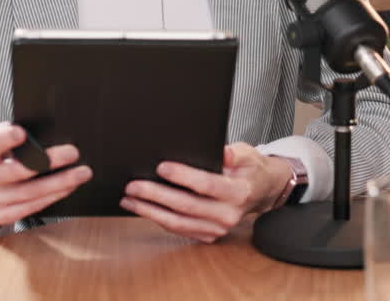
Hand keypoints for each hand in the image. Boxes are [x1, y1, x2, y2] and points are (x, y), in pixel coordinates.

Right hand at [0, 121, 91, 227]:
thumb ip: (11, 135)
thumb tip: (42, 131)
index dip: (4, 139)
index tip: (22, 133)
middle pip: (16, 171)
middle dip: (47, 161)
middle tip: (72, 152)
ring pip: (29, 193)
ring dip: (59, 182)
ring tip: (81, 173)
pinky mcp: (2, 216)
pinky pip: (31, 208)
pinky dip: (53, 196)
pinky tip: (69, 187)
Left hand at [120, 142, 292, 242]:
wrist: (260, 191)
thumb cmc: (249, 169)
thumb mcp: (247, 153)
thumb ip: (235, 153)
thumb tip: (222, 153)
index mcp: (239, 192)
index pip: (206, 184)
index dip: (183, 176)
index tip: (161, 167)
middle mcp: (228, 214)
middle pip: (186, 206)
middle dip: (156, 195)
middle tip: (133, 186)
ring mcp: (218, 228)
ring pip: (178, 222)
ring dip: (150, 211)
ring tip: (128, 199)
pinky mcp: (208, 235)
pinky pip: (179, 230)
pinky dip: (158, 219)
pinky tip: (143, 209)